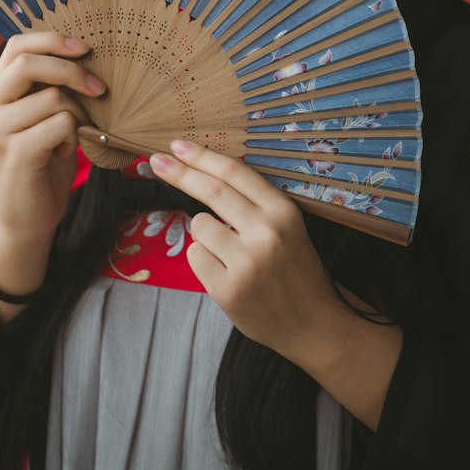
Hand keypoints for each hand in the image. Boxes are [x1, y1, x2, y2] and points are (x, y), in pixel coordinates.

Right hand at [0, 31, 105, 244]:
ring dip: (78, 114)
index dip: (51, 40)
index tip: (84, 48)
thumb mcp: (44, 116)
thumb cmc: (43, 162)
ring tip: (75, 135)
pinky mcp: (14, 152)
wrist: (28, 218)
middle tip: (100, 89)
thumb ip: (50, 86)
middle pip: (29, 63)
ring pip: (53, 97)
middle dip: (72, 70)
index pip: (16, 46)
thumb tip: (86, 52)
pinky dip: (73, 136)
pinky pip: (60, 123)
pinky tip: (66, 152)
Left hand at [150, 139, 403, 428]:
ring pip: (199, 226)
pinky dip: (203, 260)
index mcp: (283, 211)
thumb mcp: (287, 227)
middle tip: (157, 162)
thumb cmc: (295, 269)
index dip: (202, 156)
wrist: (313, 324)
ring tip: (229, 253)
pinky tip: (225, 272)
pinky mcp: (228, 290)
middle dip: (179, 173)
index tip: (177, 145)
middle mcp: (266, 233)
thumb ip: (254, 204)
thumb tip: (205, 173)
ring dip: (204, 232)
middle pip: (211, 191)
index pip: (234, 173)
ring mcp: (246, 263)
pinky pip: (195, 257)